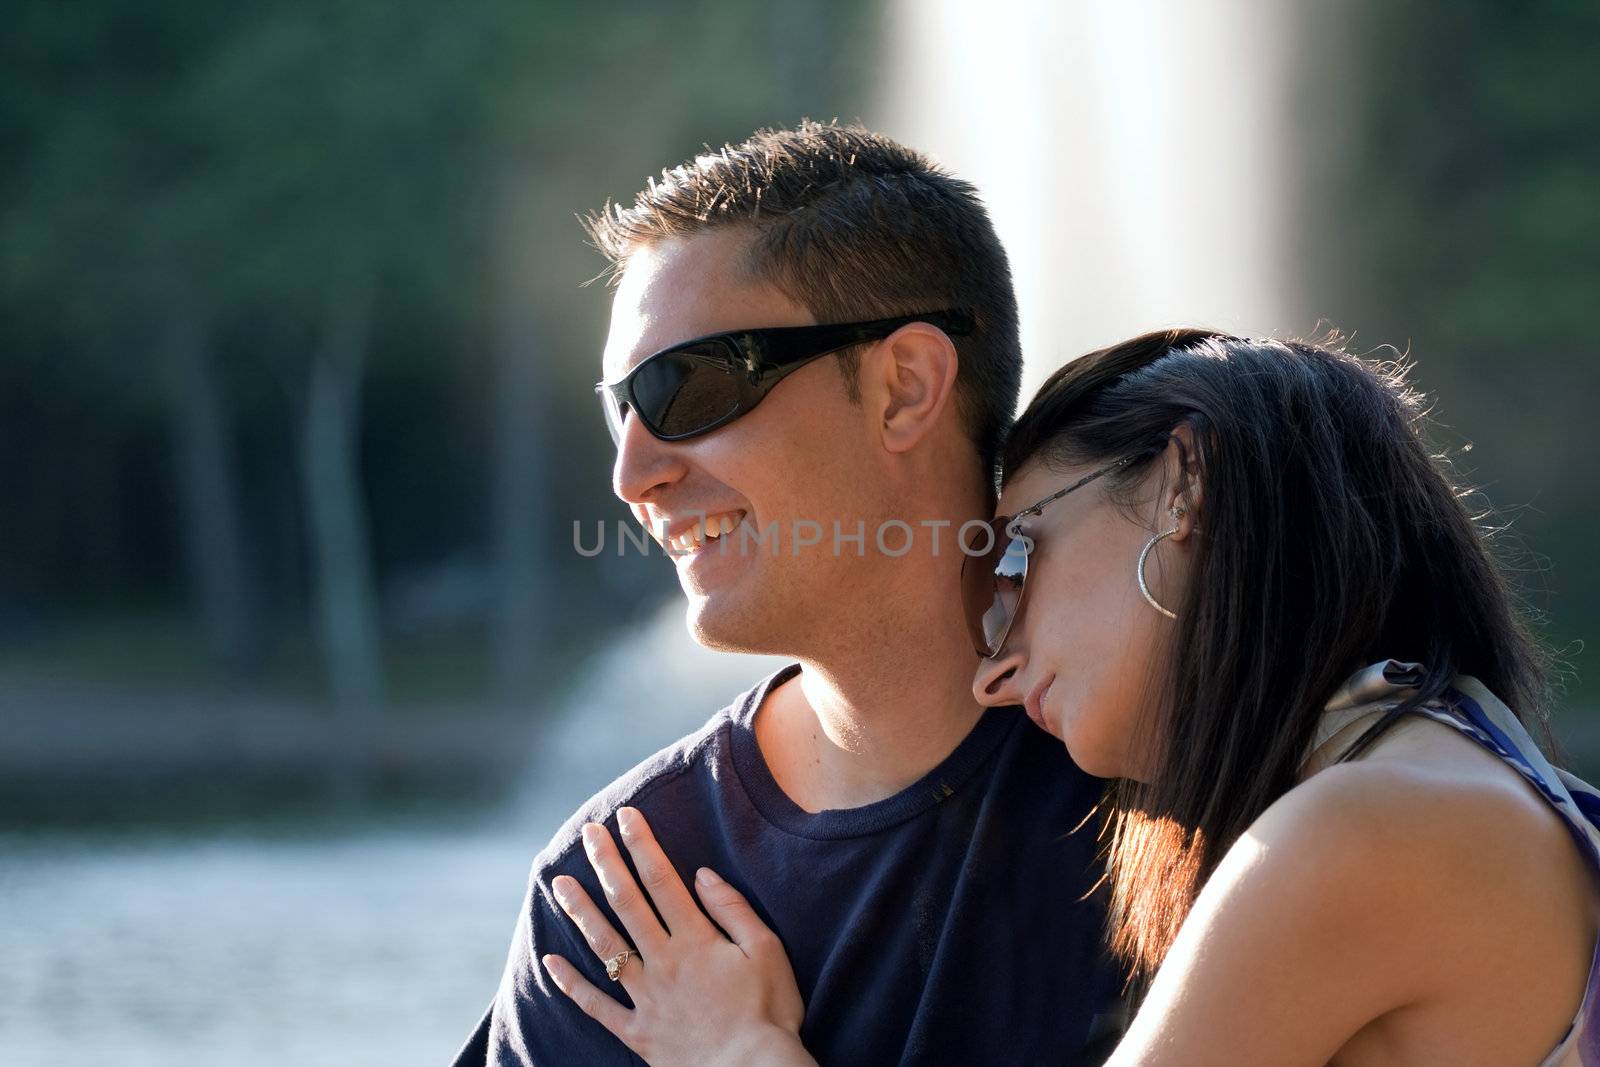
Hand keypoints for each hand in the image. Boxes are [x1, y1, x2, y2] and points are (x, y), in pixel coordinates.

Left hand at [542, 806, 813, 1066]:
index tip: (626, 817)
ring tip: (559, 883)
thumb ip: (732, 910)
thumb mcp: (766, 952)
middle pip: (626, 903)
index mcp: (695, 939)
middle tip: (588, 833)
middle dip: (606, 863)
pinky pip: (596, 1005)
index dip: (642, 845)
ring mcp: (645, 996)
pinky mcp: (637, 1031)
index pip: (661, 880)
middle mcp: (663, 961)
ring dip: (580, 911)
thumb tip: (701, 874)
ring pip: (605, 945)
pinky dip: (571, 984)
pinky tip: (550, 962)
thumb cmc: (767, 1013)